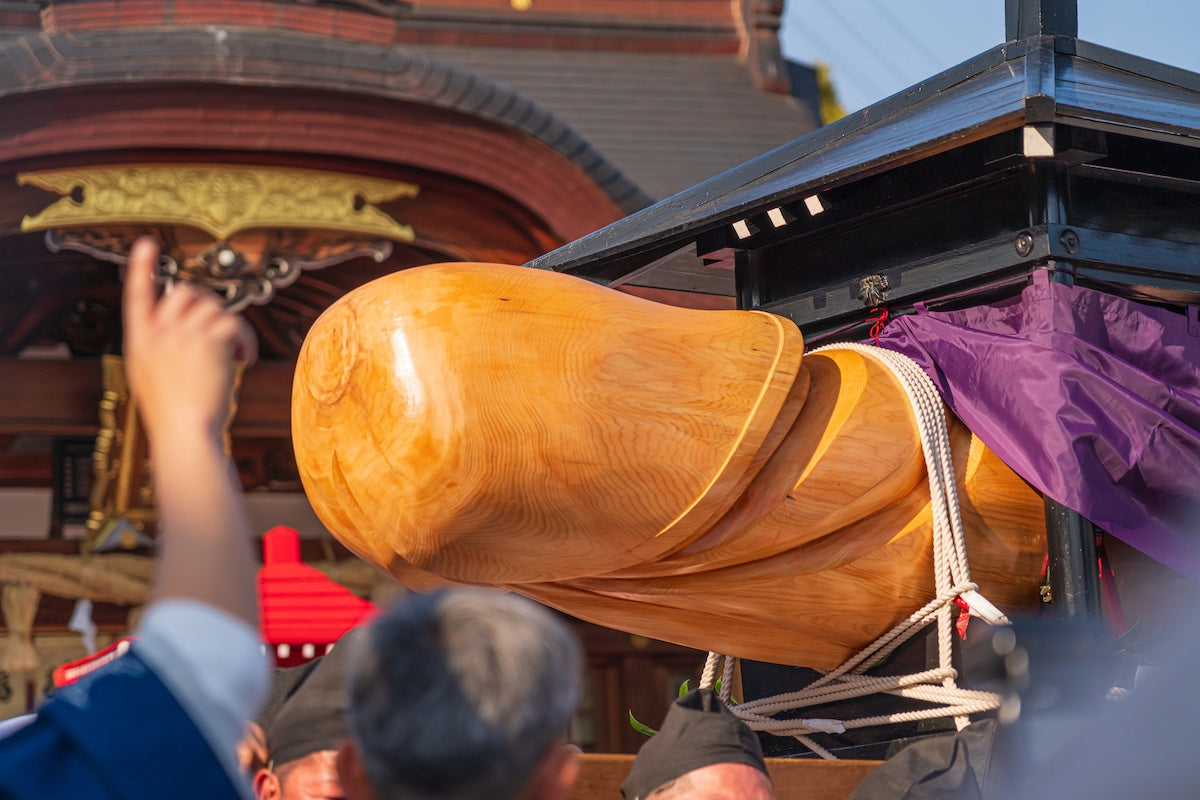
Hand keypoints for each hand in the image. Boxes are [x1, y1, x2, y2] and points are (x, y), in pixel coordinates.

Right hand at [121, 237, 257, 443]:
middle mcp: (158, 332)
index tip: (146, 245)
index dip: (141, 268)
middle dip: (207, 303)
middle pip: (185, 293)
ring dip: (231, 326)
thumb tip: (185, 336)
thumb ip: (162, 352)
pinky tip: (245, 359)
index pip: (137, 296)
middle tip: (221, 328)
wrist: (184, 433)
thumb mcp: (152, 380)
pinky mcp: (210, 339)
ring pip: (214, 306)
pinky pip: (234, 322)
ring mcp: (183, 333)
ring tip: (236, 352)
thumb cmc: (173, 416)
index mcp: (139, 342)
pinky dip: (246, 339)